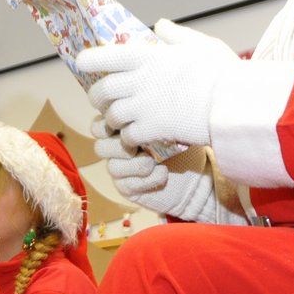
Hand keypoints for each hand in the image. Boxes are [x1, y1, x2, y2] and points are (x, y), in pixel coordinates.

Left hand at [78, 20, 240, 148]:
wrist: (233, 104)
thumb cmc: (222, 72)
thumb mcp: (201, 44)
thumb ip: (176, 35)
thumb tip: (159, 25)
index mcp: (148, 57)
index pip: (104, 56)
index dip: (88, 60)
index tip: (82, 63)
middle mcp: (139, 81)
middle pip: (101, 91)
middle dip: (97, 98)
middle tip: (101, 101)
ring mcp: (143, 107)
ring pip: (110, 116)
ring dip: (112, 120)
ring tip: (119, 121)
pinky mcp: (150, 130)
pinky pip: (126, 137)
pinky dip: (127, 139)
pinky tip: (135, 139)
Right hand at [91, 116, 241, 222]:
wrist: (195, 174)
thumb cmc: (182, 143)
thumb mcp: (169, 121)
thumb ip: (152, 111)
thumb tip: (142, 105)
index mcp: (120, 129)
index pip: (98, 125)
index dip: (107, 124)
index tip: (128, 123)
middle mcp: (116, 149)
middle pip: (100, 147)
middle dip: (120, 146)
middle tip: (140, 145)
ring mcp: (120, 170)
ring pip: (113, 167)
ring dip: (136, 164)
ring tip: (155, 161)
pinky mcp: (127, 188)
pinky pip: (126, 184)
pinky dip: (146, 179)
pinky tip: (163, 173)